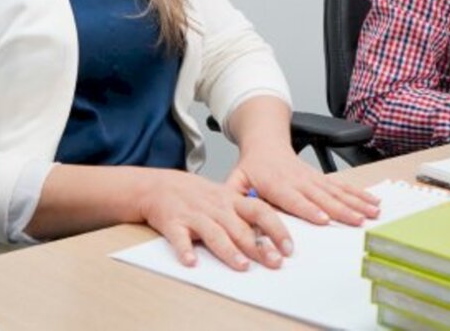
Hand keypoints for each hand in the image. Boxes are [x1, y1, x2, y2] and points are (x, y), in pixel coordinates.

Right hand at [137, 170, 290, 270]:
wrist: (160, 185)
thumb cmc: (197, 196)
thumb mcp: (224, 198)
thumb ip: (244, 215)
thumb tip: (271, 240)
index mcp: (231, 200)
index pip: (260, 211)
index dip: (276, 228)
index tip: (289, 247)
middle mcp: (216, 208)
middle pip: (240, 227)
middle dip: (258, 246)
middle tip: (274, 262)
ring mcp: (195, 215)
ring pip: (214, 233)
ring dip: (229, 250)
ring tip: (242, 265)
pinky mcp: (173, 223)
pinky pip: (179, 238)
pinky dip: (184, 250)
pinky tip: (191, 262)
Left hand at [226, 144, 380, 228]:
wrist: (266, 143)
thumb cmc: (251, 168)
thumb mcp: (235, 181)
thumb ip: (233, 199)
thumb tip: (232, 218)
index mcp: (276, 183)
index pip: (294, 199)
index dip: (309, 209)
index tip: (324, 219)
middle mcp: (298, 180)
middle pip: (322, 197)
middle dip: (342, 209)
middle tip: (359, 221)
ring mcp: (313, 178)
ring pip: (337, 191)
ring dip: (357, 202)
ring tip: (373, 212)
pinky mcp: (322, 177)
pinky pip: (342, 186)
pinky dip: (359, 194)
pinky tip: (373, 201)